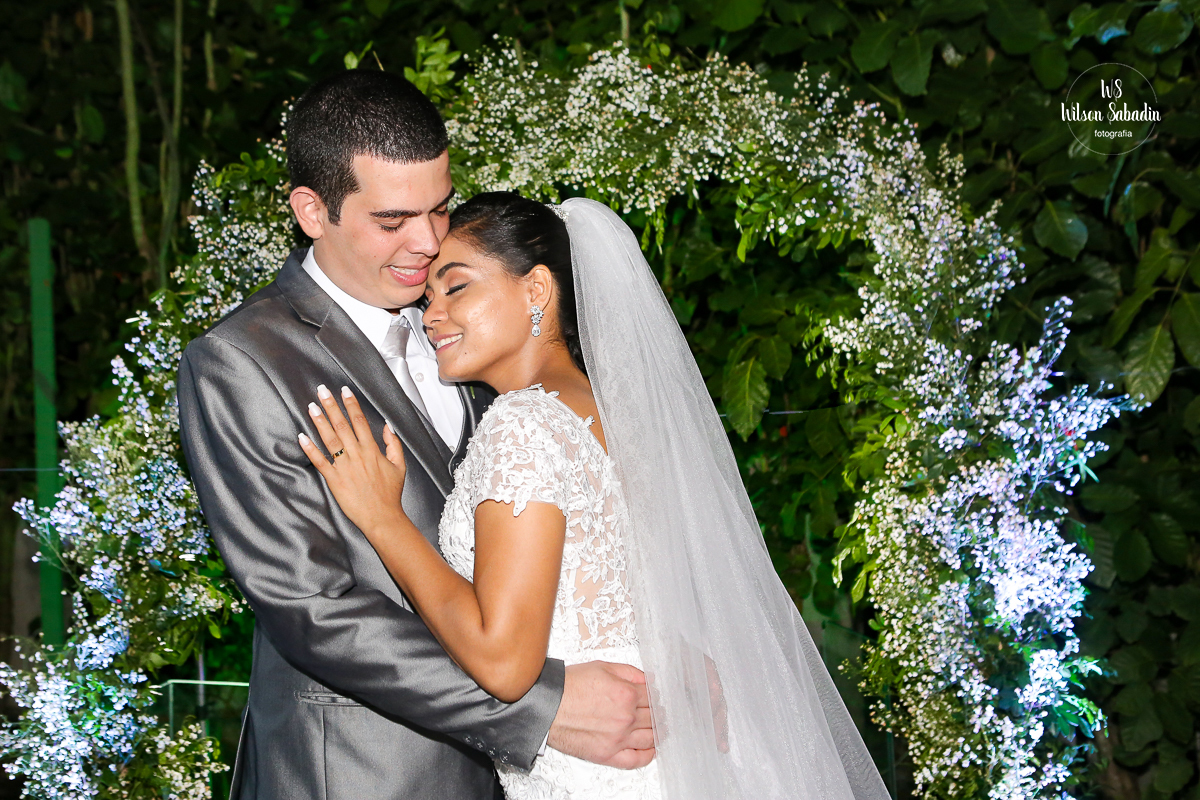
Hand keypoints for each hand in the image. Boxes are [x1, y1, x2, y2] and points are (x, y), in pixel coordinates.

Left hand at [298, 384, 407, 536]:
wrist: (383, 517)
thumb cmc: (390, 493)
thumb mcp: (400, 466)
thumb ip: (393, 444)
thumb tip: (387, 427)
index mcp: (372, 450)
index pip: (360, 421)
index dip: (351, 404)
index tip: (344, 391)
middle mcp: (357, 455)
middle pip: (342, 425)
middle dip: (332, 406)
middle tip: (322, 390)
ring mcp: (345, 467)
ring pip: (330, 439)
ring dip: (320, 421)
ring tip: (312, 406)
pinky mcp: (335, 480)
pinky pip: (320, 461)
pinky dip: (311, 449)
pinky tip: (302, 437)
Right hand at [548, 661, 654, 768]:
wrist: (547, 705)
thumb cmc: (569, 686)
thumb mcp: (602, 667)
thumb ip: (630, 672)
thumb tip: (647, 680)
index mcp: (626, 695)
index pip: (654, 696)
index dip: (656, 695)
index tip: (656, 696)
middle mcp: (625, 718)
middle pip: (654, 717)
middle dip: (658, 712)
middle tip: (659, 711)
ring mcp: (618, 739)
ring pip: (650, 738)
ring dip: (657, 732)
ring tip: (657, 728)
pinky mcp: (607, 755)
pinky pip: (635, 760)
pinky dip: (647, 755)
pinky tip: (650, 749)